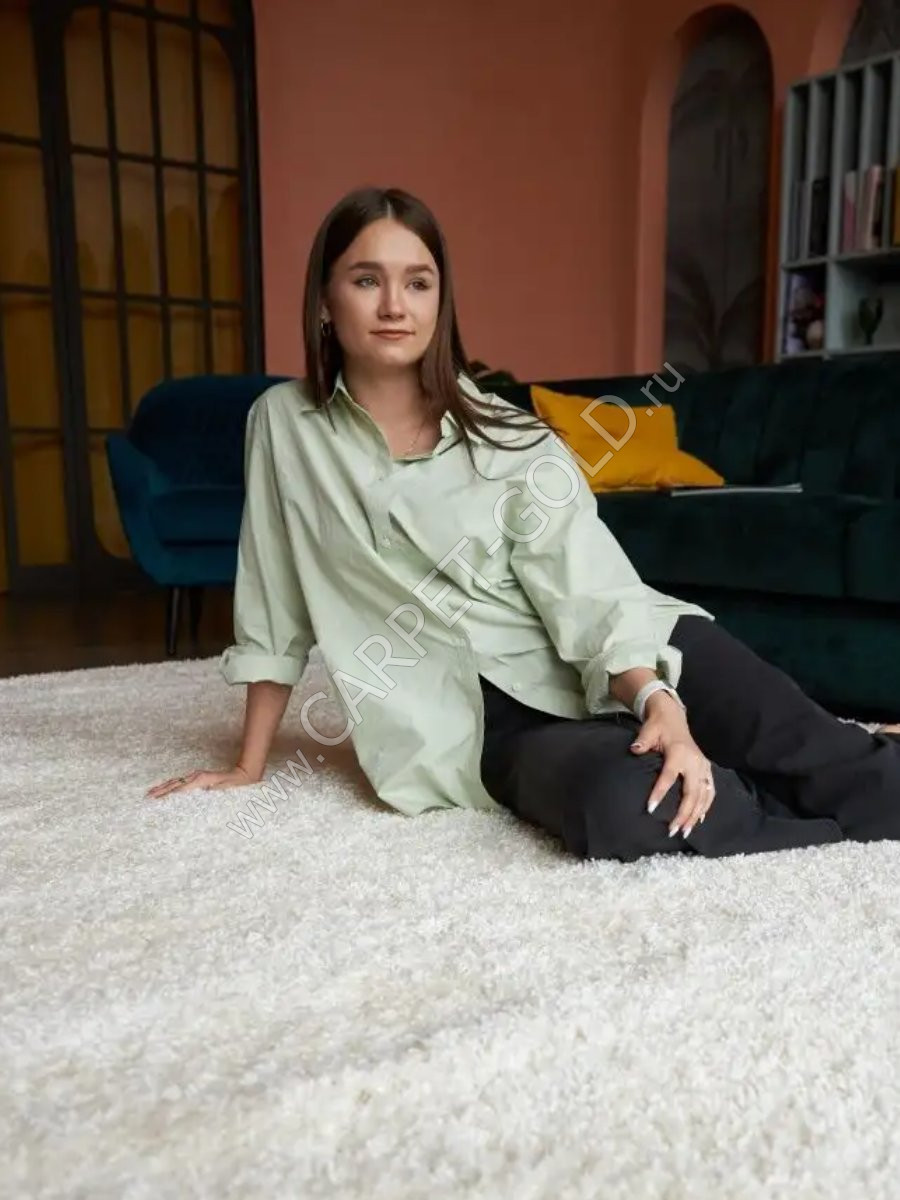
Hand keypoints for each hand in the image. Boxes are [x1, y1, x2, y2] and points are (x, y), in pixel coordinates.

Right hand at [145, 764, 258, 798]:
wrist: (244, 775)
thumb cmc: (236, 785)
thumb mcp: (225, 789)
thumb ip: (212, 791)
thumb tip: (200, 793)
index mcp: (200, 780)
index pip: (179, 790)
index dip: (167, 796)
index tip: (156, 801)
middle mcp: (195, 777)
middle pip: (174, 784)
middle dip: (160, 791)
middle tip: (146, 798)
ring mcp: (196, 776)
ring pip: (175, 782)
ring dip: (162, 788)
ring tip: (151, 793)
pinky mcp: (198, 778)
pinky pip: (180, 782)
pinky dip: (170, 785)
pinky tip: (166, 789)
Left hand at [630, 693, 715, 837]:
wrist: (673, 718)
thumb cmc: (658, 726)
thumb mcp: (648, 730)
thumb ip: (642, 741)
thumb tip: (634, 750)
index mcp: (679, 752)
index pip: (669, 776)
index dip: (660, 792)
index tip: (651, 809)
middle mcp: (695, 761)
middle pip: (692, 792)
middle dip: (683, 813)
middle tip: (673, 830)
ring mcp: (703, 766)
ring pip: (703, 795)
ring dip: (695, 815)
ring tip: (685, 831)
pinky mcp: (706, 770)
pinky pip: (710, 791)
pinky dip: (705, 807)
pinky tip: (698, 820)